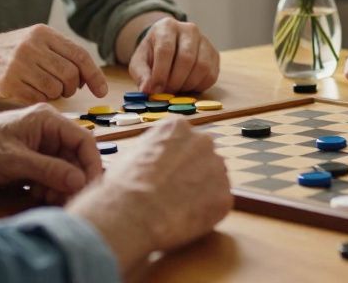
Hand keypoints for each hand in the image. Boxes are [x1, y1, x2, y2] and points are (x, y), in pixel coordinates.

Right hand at [0, 24, 108, 102]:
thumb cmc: (11, 52)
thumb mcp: (35, 41)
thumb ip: (61, 53)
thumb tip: (89, 77)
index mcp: (43, 32)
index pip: (79, 55)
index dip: (94, 75)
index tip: (101, 90)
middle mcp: (32, 45)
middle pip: (70, 74)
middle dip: (73, 87)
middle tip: (66, 89)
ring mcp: (19, 63)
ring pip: (55, 88)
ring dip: (56, 94)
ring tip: (46, 89)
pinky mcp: (7, 81)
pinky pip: (37, 97)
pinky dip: (40, 99)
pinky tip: (32, 92)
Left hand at [0, 104, 101, 204]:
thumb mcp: (13, 160)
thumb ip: (48, 170)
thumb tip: (81, 181)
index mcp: (47, 121)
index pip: (83, 139)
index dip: (92, 163)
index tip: (92, 187)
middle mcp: (47, 133)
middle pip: (75, 158)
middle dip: (74, 180)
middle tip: (68, 200)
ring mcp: (38, 149)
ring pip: (64, 170)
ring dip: (62, 187)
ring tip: (50, 200)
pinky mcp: (29, 164)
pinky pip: (50, 178)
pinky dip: (50, 190)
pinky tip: (39, 198)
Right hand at [67, 117, 230, 276]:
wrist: (132, 213)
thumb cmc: (123, 185)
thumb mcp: (130, 153)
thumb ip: (153, 150)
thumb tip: (153, 159)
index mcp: (177, 127)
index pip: (184, 139)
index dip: (174, 159)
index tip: (166, 173)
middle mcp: (203, 141)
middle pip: (203, 156)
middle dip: (192, 172)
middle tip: (175, 191)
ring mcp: (217, 168)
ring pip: (213, 179)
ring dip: (201, 191)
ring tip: (178, 207)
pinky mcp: (224, 196)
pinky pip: (217, 203)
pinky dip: (206, 212)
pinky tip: (185, 219)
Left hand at [127, 18, 218, 93]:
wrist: (167, 46)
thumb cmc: (152, 54)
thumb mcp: (139, 62)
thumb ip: (141, 75)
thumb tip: (147, 90)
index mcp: (167, 26)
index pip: (166, 50)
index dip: (160, 73)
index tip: (155, 90)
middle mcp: (189, 29)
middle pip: (186, 58)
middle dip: (175, 81)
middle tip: (166, 92)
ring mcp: (204, 41)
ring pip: (202, 67)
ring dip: (187, 84)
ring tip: (176, 88)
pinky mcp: (214, 54)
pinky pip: (211, 75)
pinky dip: (198, 86)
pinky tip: (187, 86)